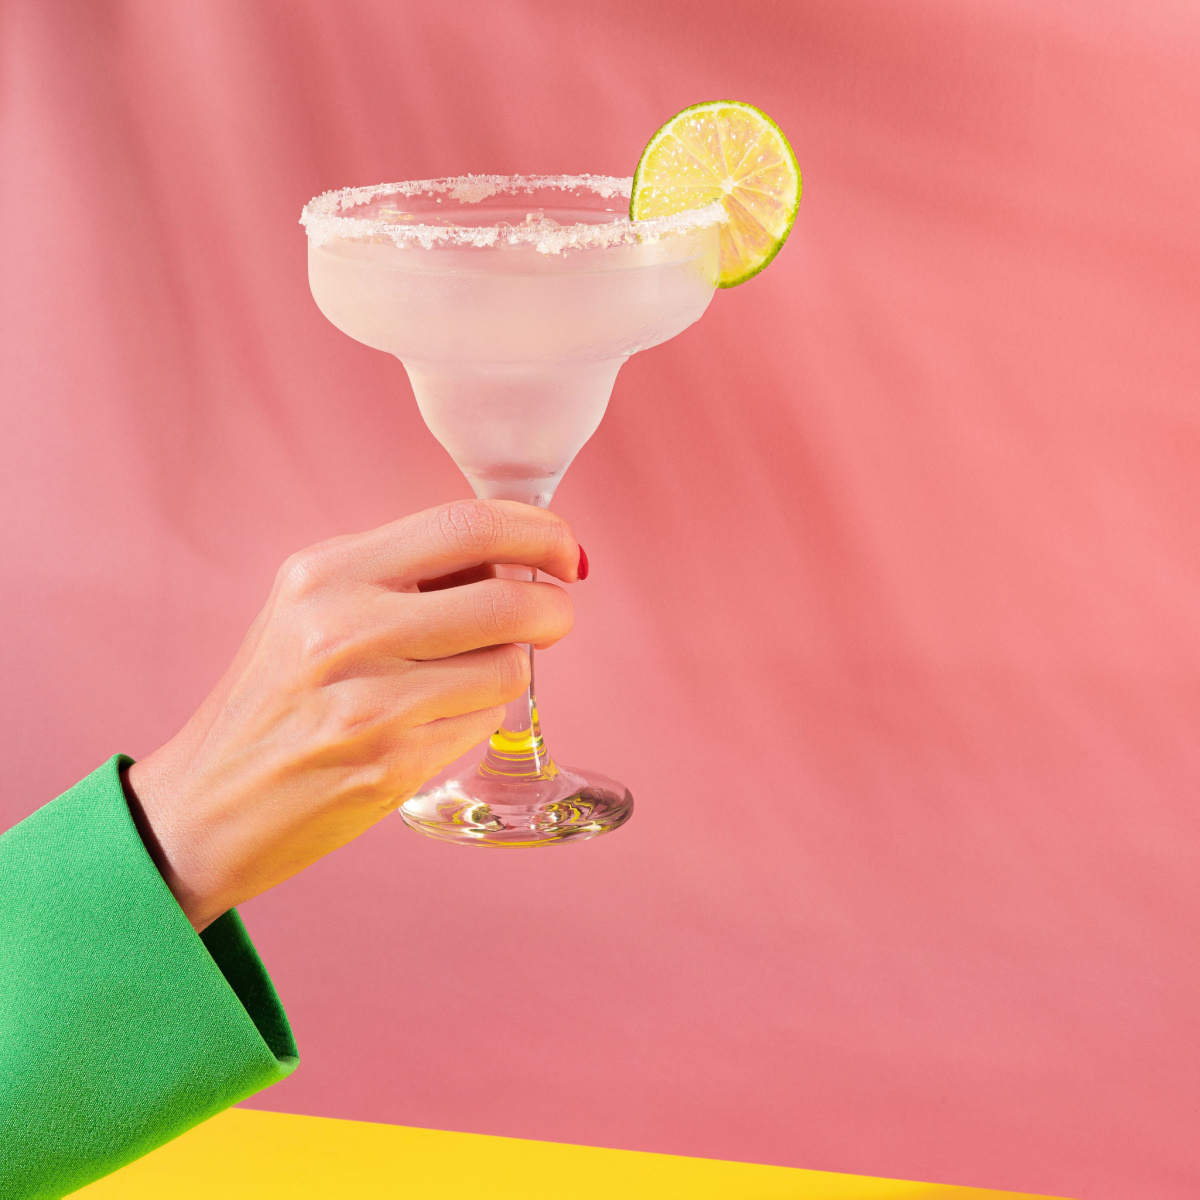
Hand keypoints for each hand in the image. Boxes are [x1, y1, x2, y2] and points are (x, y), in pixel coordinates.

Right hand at [124, 500, 582, 931]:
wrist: (207, 805)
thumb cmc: (273, 699)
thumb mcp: (313, 608)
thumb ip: (403, 576)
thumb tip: (513, 559)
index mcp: (326, 573)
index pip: (467, 525)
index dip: (539, 532)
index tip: (564, 550)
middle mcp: (345, 630)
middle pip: (508, 600)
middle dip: (554, 607)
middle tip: (554, 616)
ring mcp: (371, 703)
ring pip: (508, 666)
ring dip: (510, 667)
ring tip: (466, 676)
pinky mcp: (393, 764)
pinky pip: (484, 721)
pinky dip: (478, 715)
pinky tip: (432, 722)